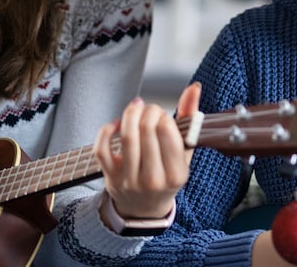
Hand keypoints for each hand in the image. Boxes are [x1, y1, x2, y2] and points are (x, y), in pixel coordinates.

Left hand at [94, 82, 201, 221]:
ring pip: (126, 137)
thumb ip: (189, 119)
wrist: (145, 208)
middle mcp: (153, 180)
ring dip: (130, 114)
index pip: (167, 132)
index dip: (163, 116)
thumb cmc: (167, 175)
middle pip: (146, 131)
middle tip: (149, 109)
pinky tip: (117, 124)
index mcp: (176, 174)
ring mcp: (130, 180)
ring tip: (135, 108)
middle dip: (148, 111)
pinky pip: (102, 148)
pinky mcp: (110, 178)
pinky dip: (107, 130)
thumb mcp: (184, 153)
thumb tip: (194, 88)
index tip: (163, 116)